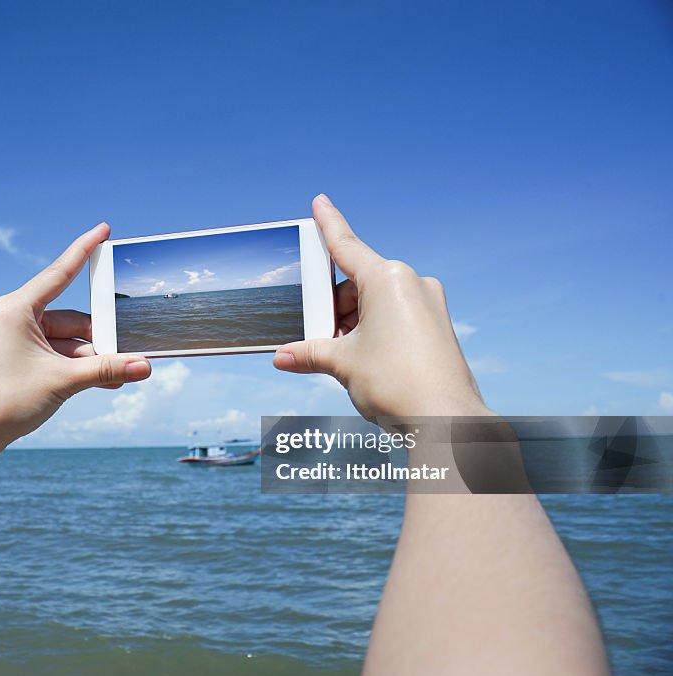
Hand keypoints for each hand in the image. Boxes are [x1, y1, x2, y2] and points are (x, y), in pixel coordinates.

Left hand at [0, 222, 151, 455]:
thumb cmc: (1, 400)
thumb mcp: (61, 382)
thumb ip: (105, 370)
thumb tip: (144, 366)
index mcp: (19, 308)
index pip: (61, 272)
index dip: (85, 249)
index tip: (104, 230)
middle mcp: (19, 318)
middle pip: (74, 319)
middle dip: (102, 339)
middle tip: (130, 354)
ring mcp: (20, 341)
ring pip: (70, 342)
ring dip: (93, 360)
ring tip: (120, 377)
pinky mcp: (22, 362)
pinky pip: (60, 357)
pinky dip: (79, 369)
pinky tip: (105, 383)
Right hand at [274, 195, 486, 417]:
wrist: (446, 421)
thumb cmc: (396, 384)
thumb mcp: (343, 363)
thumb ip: (310, 352)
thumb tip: (282, 357)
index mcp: (387, 279)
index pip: (347, 245)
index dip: (328, 223)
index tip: (320, 201)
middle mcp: (411, 284)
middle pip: (356, 286)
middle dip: (332, 310)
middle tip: (316, 339)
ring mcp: (428, 305)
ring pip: (374, 305)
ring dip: (352, 326)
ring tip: (342, 361)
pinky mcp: (437, 326)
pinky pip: (395, 318)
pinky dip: (373, 333)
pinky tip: (364, 362)